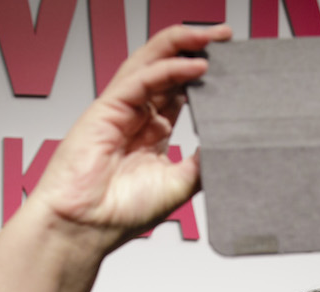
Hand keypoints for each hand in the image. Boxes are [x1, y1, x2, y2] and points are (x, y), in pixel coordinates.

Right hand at [28, 24, 231, 252]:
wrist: (87, 227)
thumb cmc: (121, 212)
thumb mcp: (179, 184)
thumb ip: (201, 162)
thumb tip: (228, 144)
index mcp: (152, 131)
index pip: (180, 90)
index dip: (203, 74)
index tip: (232, 66)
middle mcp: (136, 115)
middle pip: (168, 68)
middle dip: (196, 48)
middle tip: (226, 37)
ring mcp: (121, 109)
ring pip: (151, 62)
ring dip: (182, 45)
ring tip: (213, 36)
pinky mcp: (107, 108)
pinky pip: (141, 79)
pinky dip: (169, 69)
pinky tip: (195, 66)